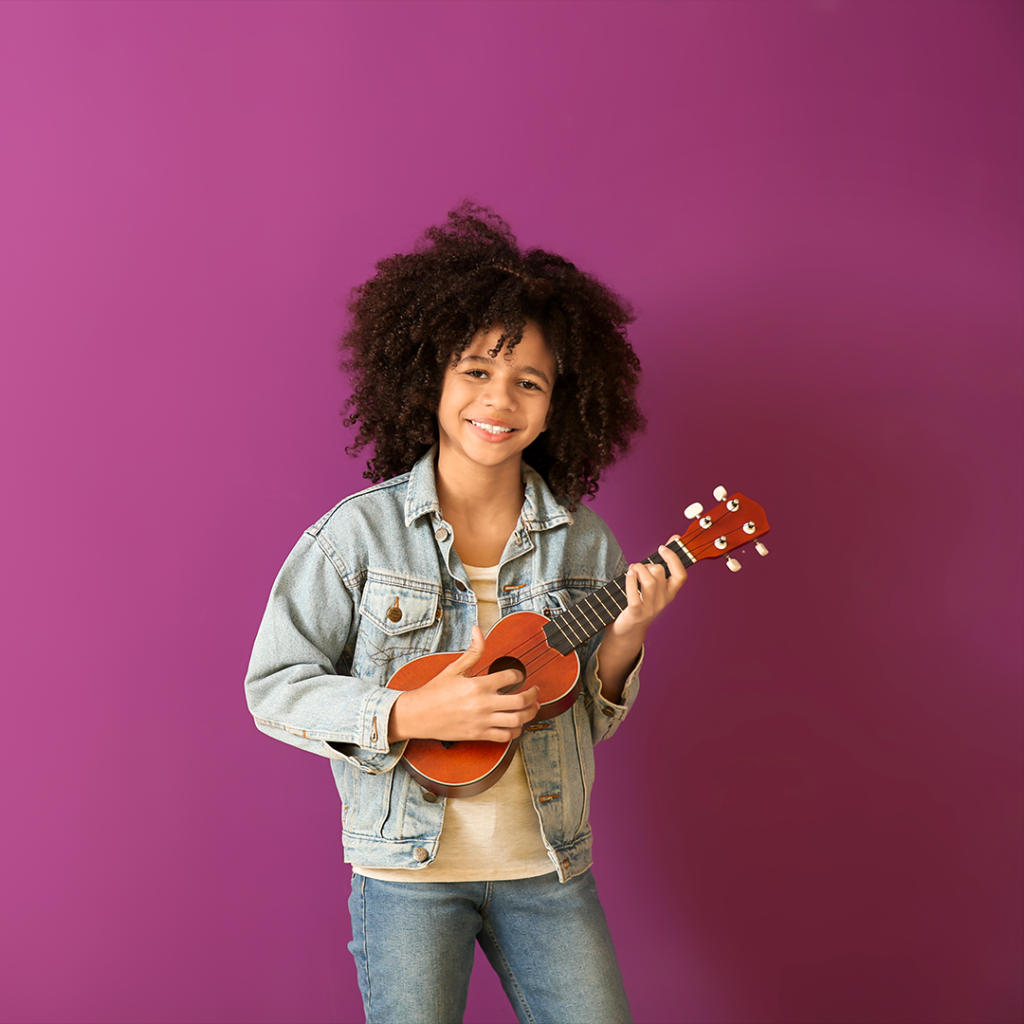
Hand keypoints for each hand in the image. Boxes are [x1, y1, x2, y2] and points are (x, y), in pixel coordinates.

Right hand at [387, 626, 540, 742]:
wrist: (419, 715)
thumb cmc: (435, 691)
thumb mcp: (454, 668)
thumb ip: (473, 651)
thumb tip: (478, 630)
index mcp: (478, 685)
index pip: (511, 678)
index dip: (519, 675)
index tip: (518, 676)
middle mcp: (483, 704)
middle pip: (520, 701)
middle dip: (533, 695)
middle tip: (536, 692)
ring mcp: (482, 721)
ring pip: (517, 720)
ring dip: (529, 714)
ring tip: (532, 708)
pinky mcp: (479, 734)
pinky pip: (504, 736)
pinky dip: (515, 731)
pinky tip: (516, 724)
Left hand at [597, 538, 687, 700]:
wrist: (628, 631)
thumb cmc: (640, 602)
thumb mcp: (654, 585)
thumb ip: (662, 565)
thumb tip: (674, 539)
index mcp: (670, 593)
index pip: (681, 575)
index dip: (674, 558)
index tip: (664, 547)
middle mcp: (663, 601)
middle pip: (659, 572)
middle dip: (646, 564)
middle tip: (637, 567)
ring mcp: (650, 608)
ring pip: (648, 580)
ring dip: (637, 569)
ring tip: (631, 571)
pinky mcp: (636, 613)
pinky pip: (634, 594)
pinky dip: (630, 581)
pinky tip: (627, 576)